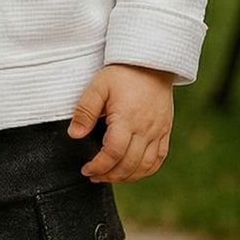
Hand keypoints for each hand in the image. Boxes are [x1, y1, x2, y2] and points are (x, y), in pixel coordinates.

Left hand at [67, 64, 174, 182]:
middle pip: (128, 164)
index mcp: (127, 119)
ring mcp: (158, 131)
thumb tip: (74, 134)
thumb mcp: (98, 86)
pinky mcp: (165, 130)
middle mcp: (145, 129)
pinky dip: (145, 171)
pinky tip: (132, 171)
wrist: (152, 62)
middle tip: (94, 175)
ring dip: (126, 177)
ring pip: (145, 166)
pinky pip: (159, 159)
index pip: (112, 153)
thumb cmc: (123, 73)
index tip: (86, 169)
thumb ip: (85, 110)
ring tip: (110, 176)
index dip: (98, 166)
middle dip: (109, 175)